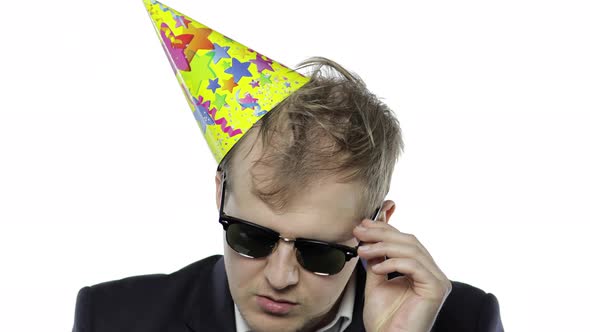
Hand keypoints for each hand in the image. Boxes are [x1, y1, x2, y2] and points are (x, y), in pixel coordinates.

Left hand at [353, 205, 451, 331]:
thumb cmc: (384, 320)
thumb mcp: (376, 281)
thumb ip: (377, 259)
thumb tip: (370, 237)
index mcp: (421, 270)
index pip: (405, 241)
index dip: (385, 229)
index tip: (363, 225)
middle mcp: (432, 273)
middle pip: (409, 241)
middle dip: (382, 233)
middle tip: (360, 232)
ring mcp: (437, 280)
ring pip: (412, 249)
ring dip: (383, 246)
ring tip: (363, 250)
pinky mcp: (436, 288)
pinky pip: (414, 265)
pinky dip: (393, 262)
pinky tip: (376, 267)